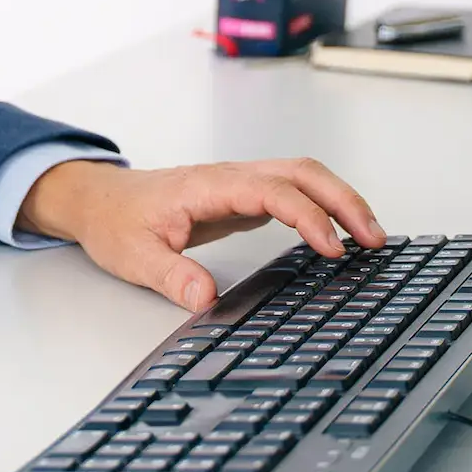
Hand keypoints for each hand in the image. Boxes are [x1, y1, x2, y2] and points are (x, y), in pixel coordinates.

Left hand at [18, 157, 384, 310]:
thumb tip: (206, 299)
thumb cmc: (115, 221)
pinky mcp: (242, 197)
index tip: (332, 248)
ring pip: (302, 177)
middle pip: (302, 172)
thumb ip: (170, 276)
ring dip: (340, 201)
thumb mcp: (134, 256)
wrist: (98, 200)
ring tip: (370, 238)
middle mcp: (230, 177)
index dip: (307, 217)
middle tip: (374, 239)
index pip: (272, 191)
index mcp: (207, 186)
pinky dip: (323, 208)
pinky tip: (338, 235)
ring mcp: (238, 184)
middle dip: (343, 201)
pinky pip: (293, 193)